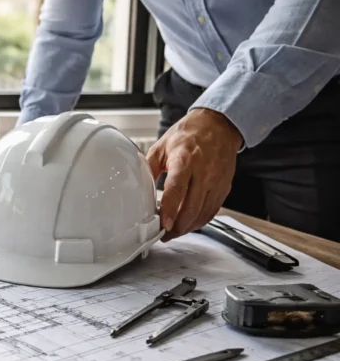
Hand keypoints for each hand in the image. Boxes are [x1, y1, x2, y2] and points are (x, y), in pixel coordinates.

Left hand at [147, 108, 241, 240]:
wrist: (218, 126)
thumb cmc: (188, 134)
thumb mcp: (161, 146)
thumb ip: (149, 168)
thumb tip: (136, 186)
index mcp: (185, 159)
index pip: (178, 189)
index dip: (171, 209)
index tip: (163, 224)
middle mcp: (204, 172)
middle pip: (192, 207)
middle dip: (177, 227)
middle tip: (164, 234)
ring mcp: (216, 181)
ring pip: (203, 213)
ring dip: (188, 227)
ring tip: (174, 231)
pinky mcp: (224, 187)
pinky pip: (212, 210)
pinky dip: (200, 221)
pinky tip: (189, 223)